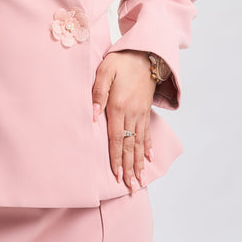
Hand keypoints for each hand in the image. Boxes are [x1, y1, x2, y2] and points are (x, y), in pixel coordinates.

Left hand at [91, 50, 155, 191]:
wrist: (145, 54)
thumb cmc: (121, 61)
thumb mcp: (104, 71)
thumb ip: (97, 93)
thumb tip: (92, 116)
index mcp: (118, 106)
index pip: (116, 138)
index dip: (116, 158)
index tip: (117, 175)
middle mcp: (132, 113)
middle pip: (130, 146)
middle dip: (130, 168)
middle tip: (131, 187)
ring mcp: (140, 113)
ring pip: (139, 143)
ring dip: (139, 162)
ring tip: (140, 180)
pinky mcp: (146, 110)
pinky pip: (147, 132)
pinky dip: (148, 147)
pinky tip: (149, 159)